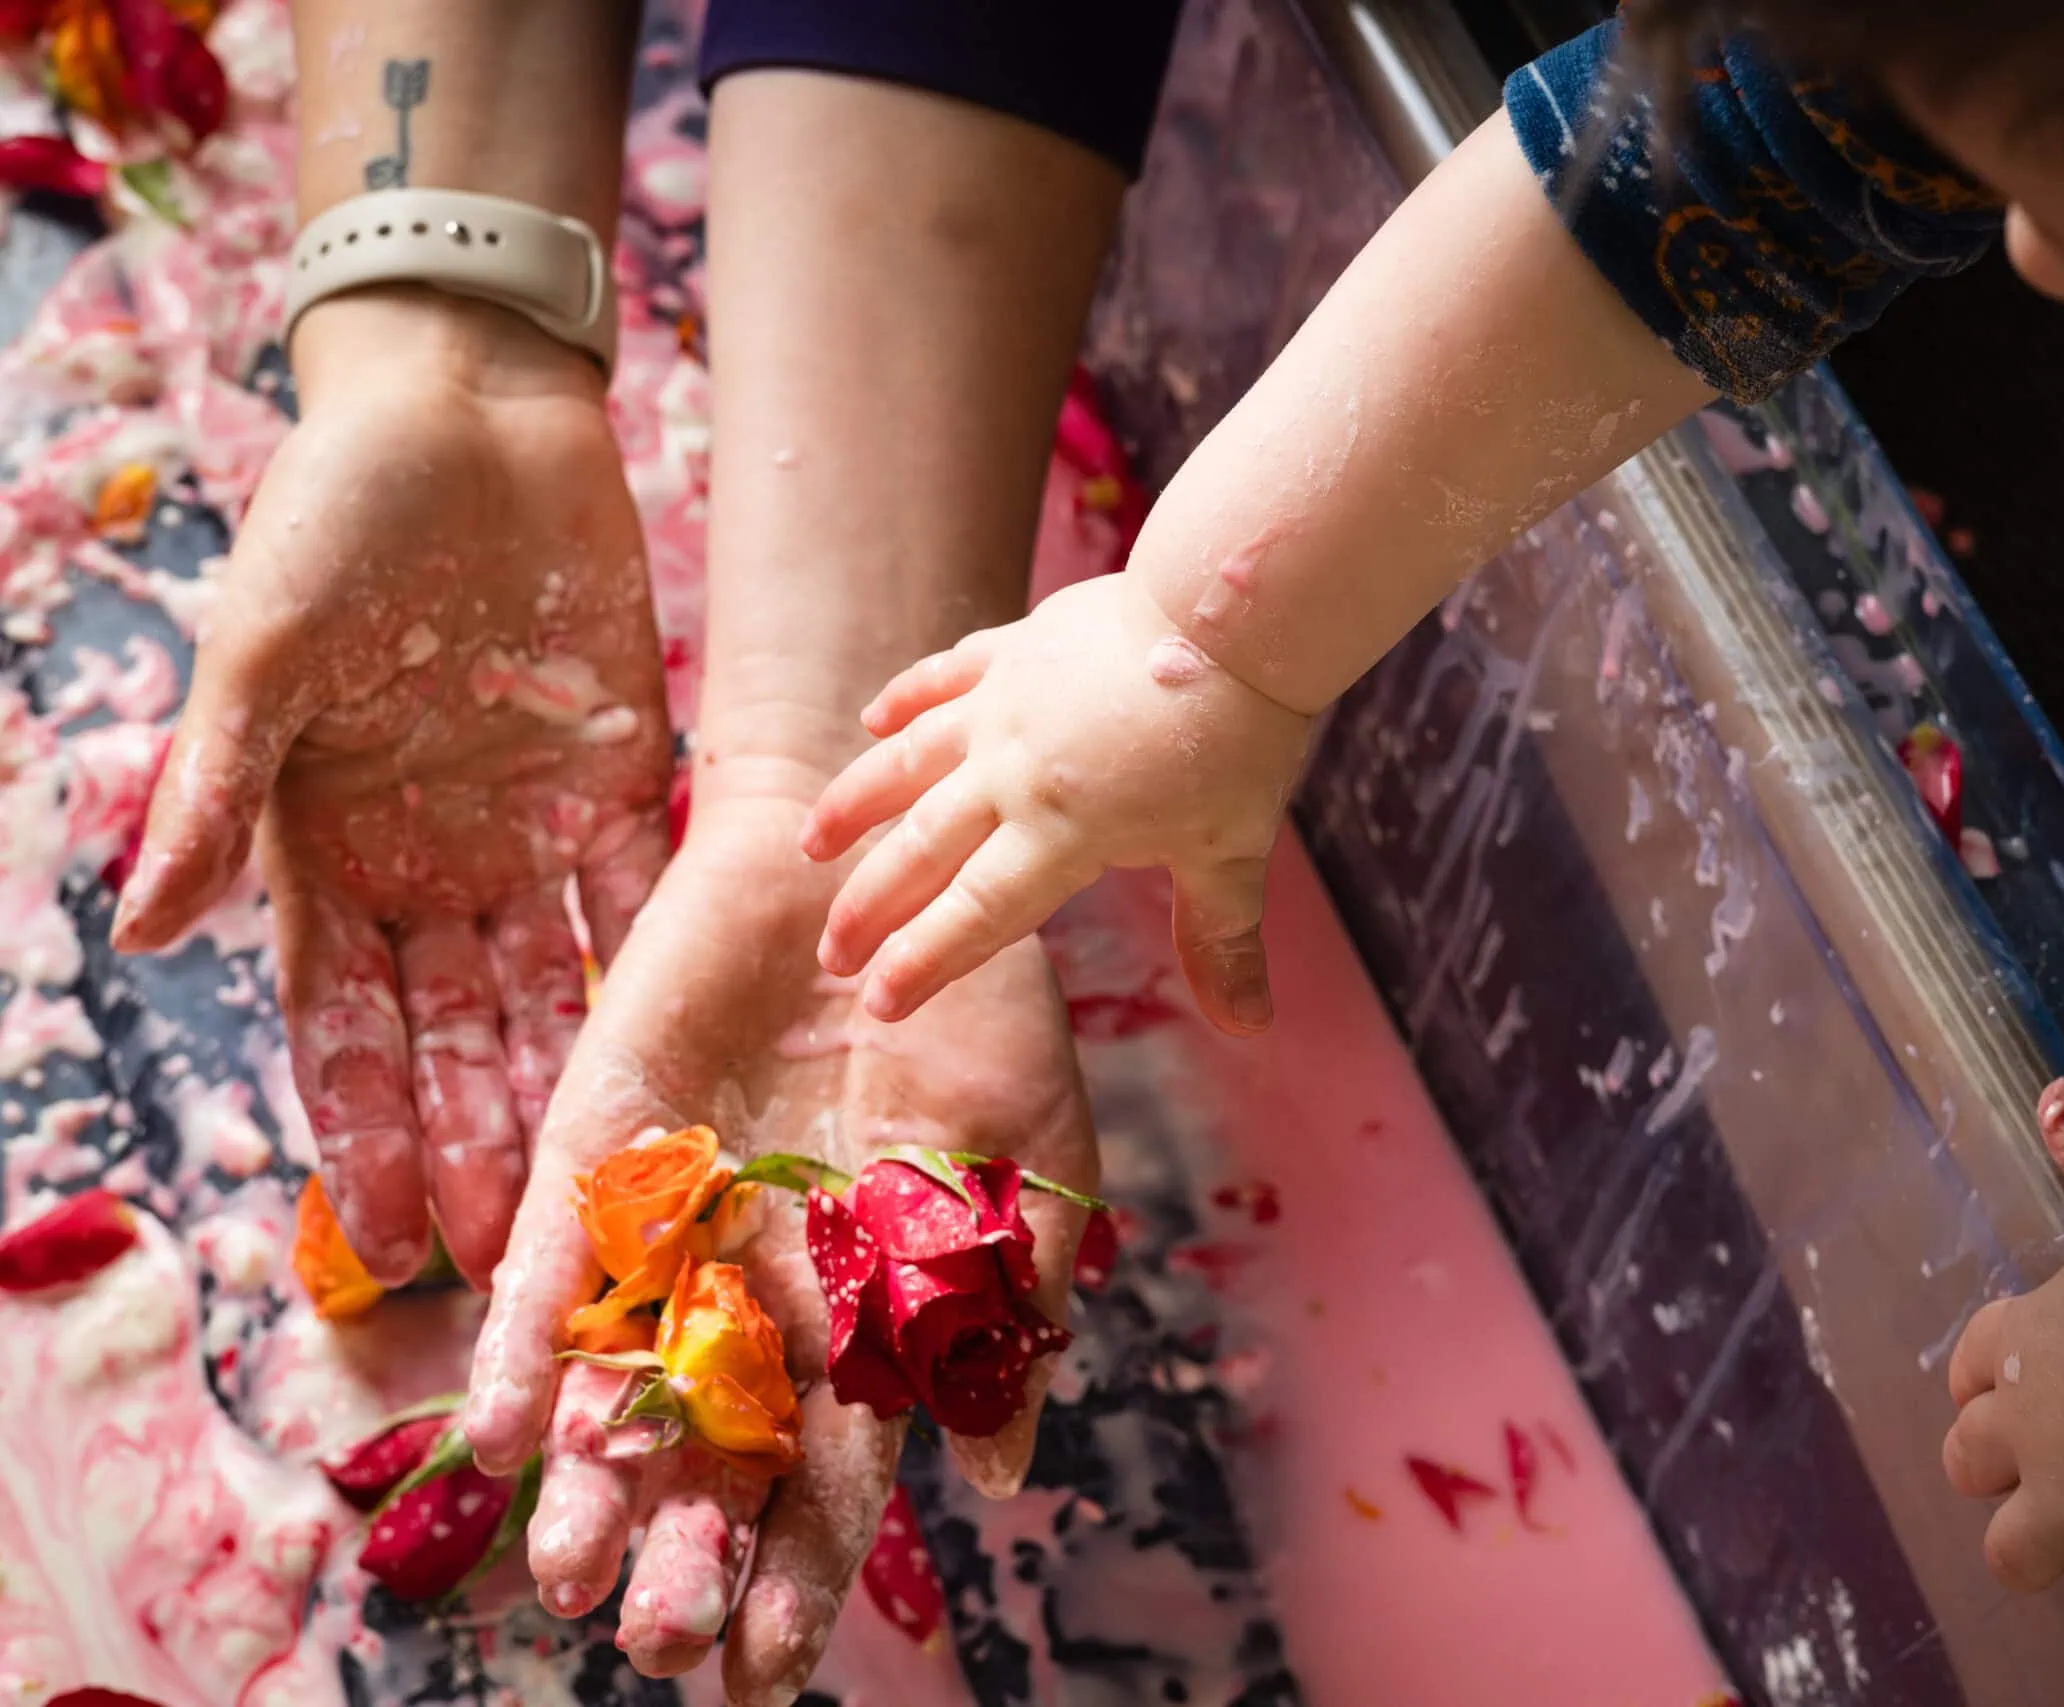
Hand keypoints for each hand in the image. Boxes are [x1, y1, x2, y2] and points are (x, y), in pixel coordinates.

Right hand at [112, 290, 672, 1288]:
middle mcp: (428, 866)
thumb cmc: (336, 517)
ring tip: (606, 1197)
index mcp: (323, 851)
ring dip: (569, 1091)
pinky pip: (643, 898)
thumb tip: (139, 929)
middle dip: (478, 1147)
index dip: (361, 1133)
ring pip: (552, 993)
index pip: (342, 1027)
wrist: (469, 409)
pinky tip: (691, 1061)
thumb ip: (217, 789)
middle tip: (519, 1258)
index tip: (382, 1245)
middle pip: (455, 1036)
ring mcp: (528, 832)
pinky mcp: (623, 782)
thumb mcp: (264, 651)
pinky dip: (660, 973)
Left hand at [463, 795, 1096, 1703]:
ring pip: (612, 1379)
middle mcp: (752, 1288)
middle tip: (660, 1640)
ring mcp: (669, 1225)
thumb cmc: (977, 997)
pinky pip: (545, 1265)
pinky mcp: (596, 1153)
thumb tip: (1001, 1475)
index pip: (820, 1466)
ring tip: (567, 1573)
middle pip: (708, 1450)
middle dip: (685, 1547)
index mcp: (859, 1308)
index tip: (765, 1670)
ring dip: (588, 1479)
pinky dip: (511, 1346)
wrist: (888, 853)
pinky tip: (487, 1431)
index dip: (796, 1564)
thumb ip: (1009, 1302)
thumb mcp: (1029, 1150)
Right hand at [799, 570, 1311, 1036]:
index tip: (878, 1005)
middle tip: (830, 955)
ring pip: (908, 763)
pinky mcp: (1015, 648)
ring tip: (810, 846)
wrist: (1229, 616)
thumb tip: (1249, 1028)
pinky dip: (903, 698)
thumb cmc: (1236, 739)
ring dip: (855, 805)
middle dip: (870, 909)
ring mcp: (1004, 705)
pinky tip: (872, 720)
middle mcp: (1013, 774)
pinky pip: (943, 676)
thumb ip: (1220, 942)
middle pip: (924, 850)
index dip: (925, 962)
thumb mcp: (1231, 853)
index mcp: (1063, 833)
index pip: (978, 914)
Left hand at [1943, 1080, 2063, 1633]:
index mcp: (2024, 1343)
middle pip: (1969, 1461)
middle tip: (2032, 1470)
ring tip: (2062, 1546)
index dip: (1975, 1380)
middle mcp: (2030, 1428)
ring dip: (2030, 1546)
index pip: (1965, 1365)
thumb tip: (2054, 1092)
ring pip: (2011, 1549)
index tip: (1989, 1390)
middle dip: (1991, 1467)